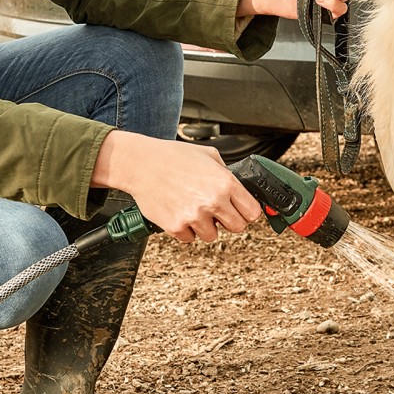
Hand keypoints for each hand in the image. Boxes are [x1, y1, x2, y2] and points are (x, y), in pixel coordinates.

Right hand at [91, 131, 262, 241]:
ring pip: (212, 236)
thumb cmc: (172, 156)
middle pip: (237, 227)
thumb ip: (226, 173)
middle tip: (217, 213)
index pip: (252, 212)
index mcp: (225, 183)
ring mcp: (194, 216)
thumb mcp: (208, 155)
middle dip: (229, 221)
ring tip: (193, 209)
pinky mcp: (176, 227)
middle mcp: (212, 201)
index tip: (242, 212)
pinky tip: (179, 212)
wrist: (141, 164)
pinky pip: (190, 238)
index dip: (247, 212)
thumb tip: (238, 188)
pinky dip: (186, 229)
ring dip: (205, 226)